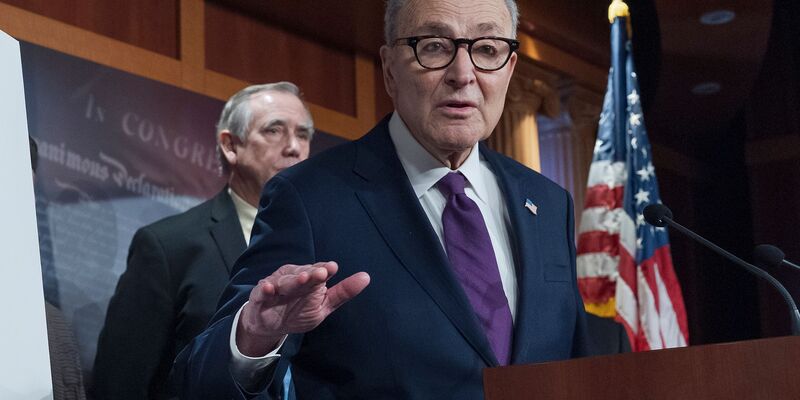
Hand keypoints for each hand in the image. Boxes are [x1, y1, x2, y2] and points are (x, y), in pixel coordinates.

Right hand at [236, 261, 369, 355]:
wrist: (271, 326)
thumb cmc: (299, 311)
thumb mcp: (324, 306)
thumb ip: (342, 292)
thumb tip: (366, 277)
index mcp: (310, 279)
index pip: (319, 272)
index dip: (324, 269)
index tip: (332, 268)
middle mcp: (294, 277)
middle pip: (303, 274)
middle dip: (311, 273)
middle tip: (321, 273)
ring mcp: (277, 285)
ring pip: (286, 281)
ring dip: (293, 279)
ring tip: (303, 278)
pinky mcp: (261, 295)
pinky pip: (262, 291)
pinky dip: (266, 289)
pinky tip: (270, 288)